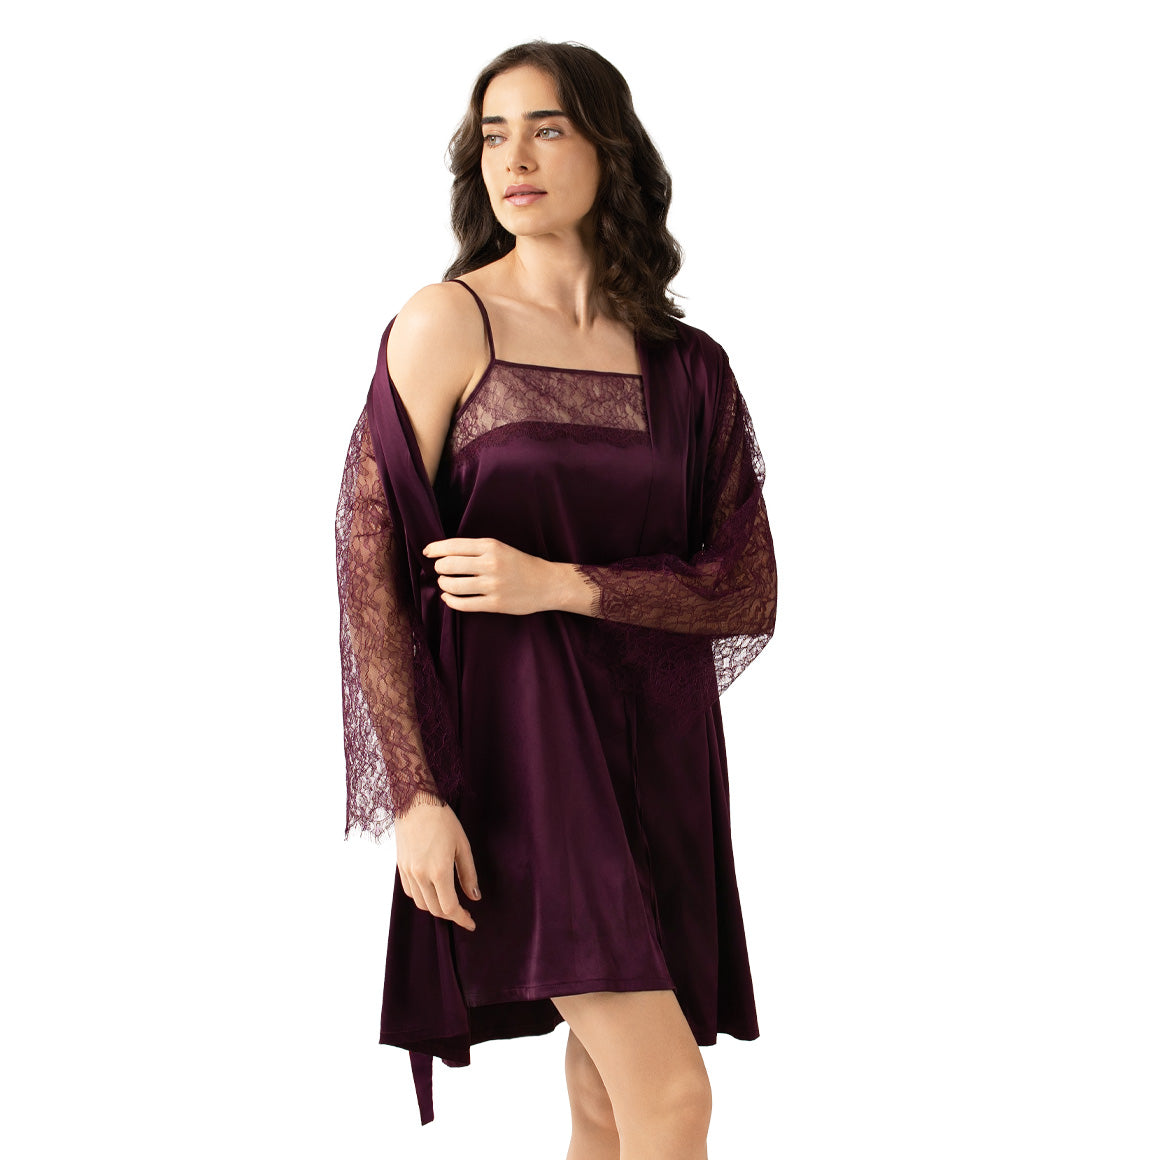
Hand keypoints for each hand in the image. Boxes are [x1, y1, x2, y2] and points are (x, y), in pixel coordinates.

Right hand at [395, 798, 480, 931]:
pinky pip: (410, 892)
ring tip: (449, 902)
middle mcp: (420, 876)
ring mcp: (408, 872)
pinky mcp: (400, 867)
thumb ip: (468, 874)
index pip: (449, 907)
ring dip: (436, 908)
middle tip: (464, 913)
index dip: (461, 919)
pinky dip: (422, 897)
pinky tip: (432, 891)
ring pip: (421, 904)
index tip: (471, 923)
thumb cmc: (443, 820)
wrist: (415, 802)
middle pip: (435, 909)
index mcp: (439, 871)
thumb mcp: (463, 846)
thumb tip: (474, 897)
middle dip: (450, 915)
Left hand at [422, 536, 559, 615]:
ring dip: (444, 584)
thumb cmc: (520, 564)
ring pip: (453, 586)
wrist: (547, 583)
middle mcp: (491, 564)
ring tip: (446, 583)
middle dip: (439, 568)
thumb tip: (442, 554)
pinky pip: (463, 604)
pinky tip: (449, 597)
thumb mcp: (500, 548)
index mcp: (491, 546)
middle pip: (448, 565)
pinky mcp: (495, 604)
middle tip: (441, 570)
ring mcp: (493, 585)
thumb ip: (475, 550)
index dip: (435, 549)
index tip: (427, 551)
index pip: (453, 546)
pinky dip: (451, 601)